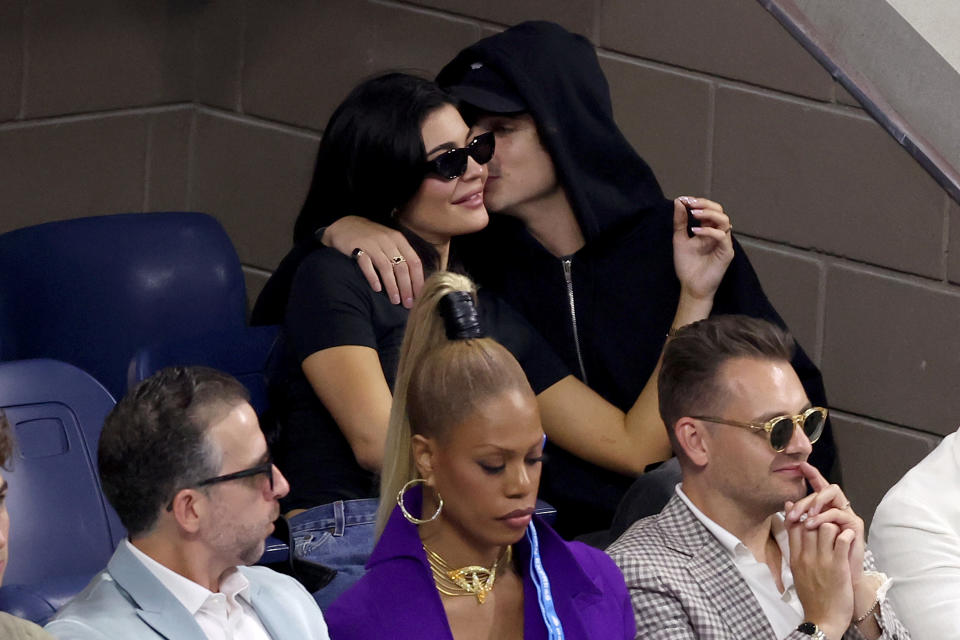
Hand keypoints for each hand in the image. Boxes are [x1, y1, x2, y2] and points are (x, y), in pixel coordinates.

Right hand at [322, 216, 423, 307]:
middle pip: (401, 267)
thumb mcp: (389, 242)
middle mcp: (387, 241)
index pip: (414, 262)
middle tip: (408, 304)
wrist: (345, 225)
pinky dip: (373, 277)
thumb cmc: (371, 238)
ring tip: (395, 301)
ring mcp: (372, 244)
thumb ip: (401, 256)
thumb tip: (414, 282)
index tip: (419, 296)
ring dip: (392, 286)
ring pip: (386, 267)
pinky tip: (377, 289)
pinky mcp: (356, 247)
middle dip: (407, 288)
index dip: (418, 280)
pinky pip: (366, 264)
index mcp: (399, 240)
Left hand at [672, 197, 733, 302]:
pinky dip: (709, 231)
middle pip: (719, 211)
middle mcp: (718, 234)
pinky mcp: (726, 253)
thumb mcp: (679, 239)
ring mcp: (723, 243)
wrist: (691, 287)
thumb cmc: (687, 265)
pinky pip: (722, 237)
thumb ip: (680, 222)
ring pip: (724, 220)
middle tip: (690, 204)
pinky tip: (695, 232)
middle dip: (705, 204)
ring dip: (709, 214)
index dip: (698, 202)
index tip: (684, 199)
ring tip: (693, 214)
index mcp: (708, 230)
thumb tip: (679, 202)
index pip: (709, 209)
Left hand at [784, 462, 864, 586]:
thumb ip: (798, 520)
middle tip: (792, 513)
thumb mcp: (805, 537)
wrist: (839, 581)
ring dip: (815, 503)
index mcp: (825, 509)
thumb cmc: (822, 560)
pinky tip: (812, 524)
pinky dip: (823, 517)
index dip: (812, 474)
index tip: (800, 465)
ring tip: (804, 519)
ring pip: (833, 494)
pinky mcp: (855, 525)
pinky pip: (838, 513)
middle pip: (822, 489)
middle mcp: (837, 508)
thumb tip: (787, 503)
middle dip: (805, 499)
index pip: (819, 487)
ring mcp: (847, 515)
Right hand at [788, 516, 854, 639]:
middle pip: (809, 523)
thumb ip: (797, 556)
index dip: (800, 515)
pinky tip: (850, 539)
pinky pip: (842, 540)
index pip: (793, 526)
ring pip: (826, 527)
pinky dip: (847, 535)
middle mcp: (806, 557)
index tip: (807, 511)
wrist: (823, 620)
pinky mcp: (838, 567)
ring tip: (841, 532)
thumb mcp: (797, 575)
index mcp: (795, 558)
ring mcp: (822, 561)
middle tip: (830, 520)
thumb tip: (796, 542)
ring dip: (835, 526)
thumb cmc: (812, 598)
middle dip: (819, 518)